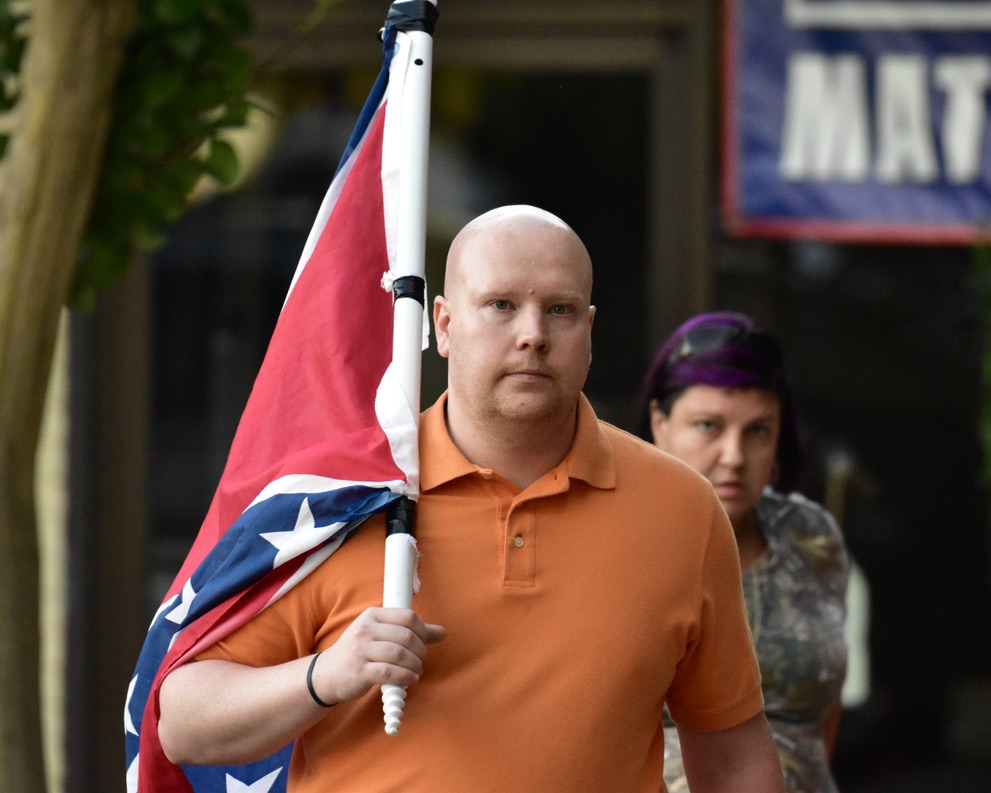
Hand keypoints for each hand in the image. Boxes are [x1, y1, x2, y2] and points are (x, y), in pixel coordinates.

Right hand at [311, 607, 445, 705]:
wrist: (328, 674)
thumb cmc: (360, 652)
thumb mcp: (381, 635)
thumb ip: (410, 632)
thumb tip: (442, 632)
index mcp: (373, 615)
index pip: (408, 617)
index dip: (423, 630)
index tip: (425, 643)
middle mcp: (366, 629)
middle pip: (406, 636)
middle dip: (421, 650)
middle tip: (421, 660)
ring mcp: (361, 649)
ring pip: (399, 653)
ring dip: (415, 664)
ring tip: (416, 671)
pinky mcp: (359, 670)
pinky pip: (389, 672)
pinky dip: (405, 677)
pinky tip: (410, 679)